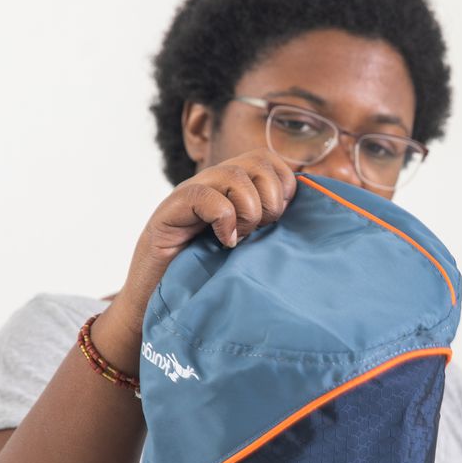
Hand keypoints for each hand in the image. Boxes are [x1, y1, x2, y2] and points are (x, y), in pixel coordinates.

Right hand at [110, 148, 298, 330]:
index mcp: (233, 189)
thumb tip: (305, 222)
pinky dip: (223, 219)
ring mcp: (190, 194)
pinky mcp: (170, 210)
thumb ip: (269, 230)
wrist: (155, 302)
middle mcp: (212, 184)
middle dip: (271, 198)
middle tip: (261, 230)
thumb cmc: (205, 279)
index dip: (284, 185)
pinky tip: (224, 243)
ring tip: (241, 238)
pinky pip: (205, 194)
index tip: (279, 220)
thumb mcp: (248, 251)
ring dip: (249, 210)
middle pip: (257, 160)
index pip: (269, 160)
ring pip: (234, 175)